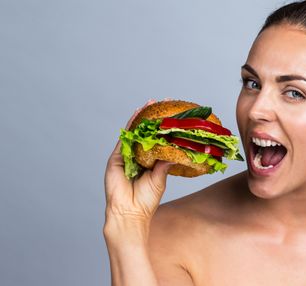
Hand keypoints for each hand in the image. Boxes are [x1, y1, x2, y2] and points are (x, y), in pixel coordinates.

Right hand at [104, 100, 170, 228]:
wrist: (130, 214)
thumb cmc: (145, 200)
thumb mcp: (160, 178)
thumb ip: (166, 163)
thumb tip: (178, 151)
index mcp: (148, 162)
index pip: (156, 140)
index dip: (162, 128)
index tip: (172, 114)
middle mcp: (136, 157)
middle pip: (144, 133)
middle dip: (152, 118)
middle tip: (162, 102)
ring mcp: (125, 157)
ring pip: (134, 132)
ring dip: (141, 117)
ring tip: (150, 103)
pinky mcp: (116, 158)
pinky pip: (124, 138)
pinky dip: (130, 126)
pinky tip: (136, 114)